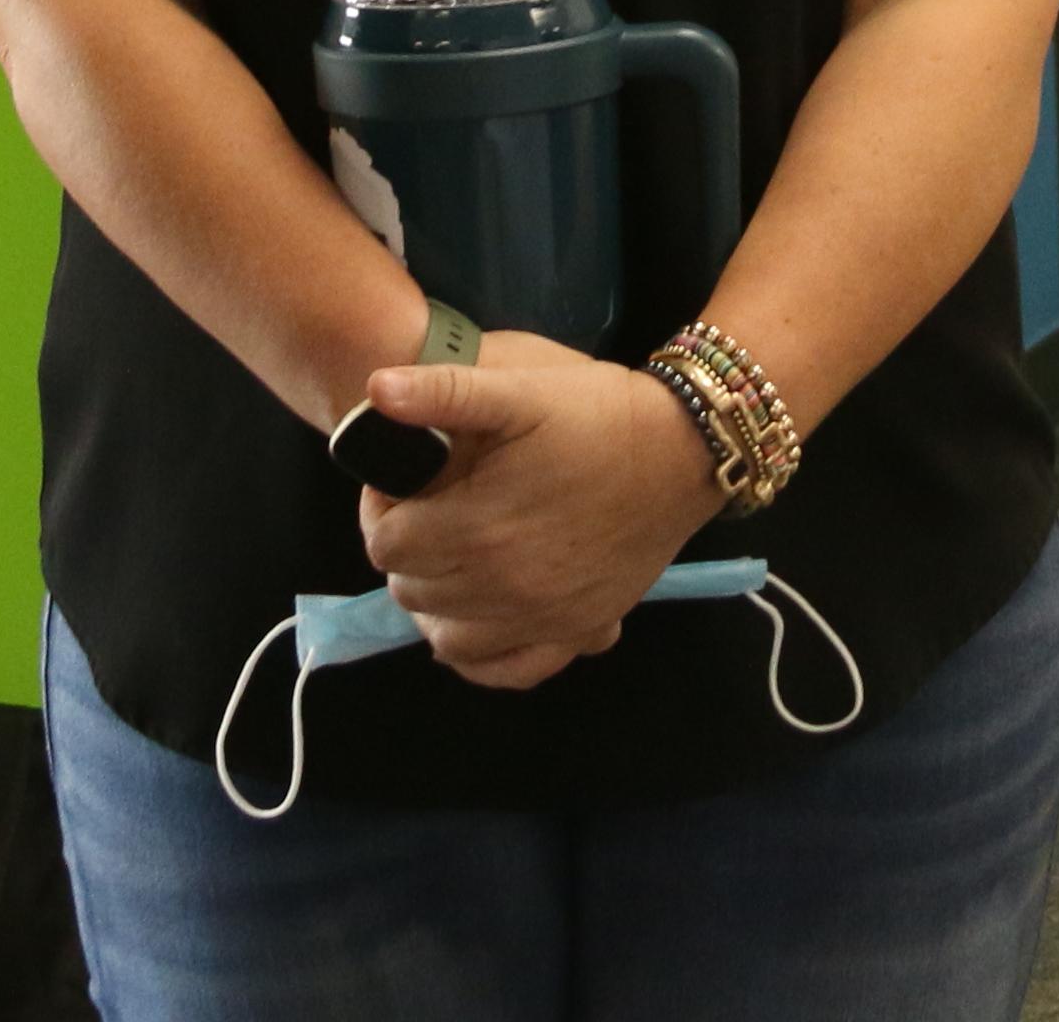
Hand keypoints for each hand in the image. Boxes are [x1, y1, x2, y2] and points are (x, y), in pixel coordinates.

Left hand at [350, 333, 722, 691]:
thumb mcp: (522, 386)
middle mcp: (505, 589)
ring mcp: (544, 620)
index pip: (385, 545)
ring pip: (447, 639)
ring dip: (435, 602)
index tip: (400, 482)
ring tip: (452, 556)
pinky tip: (482, 615)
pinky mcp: (578, 632)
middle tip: (428, 510)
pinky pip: (507, 672)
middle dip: (405, 551)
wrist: (683, 450)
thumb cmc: (598, 413)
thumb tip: (374, 389)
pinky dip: (481, 654)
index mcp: (479, 529)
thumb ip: (444, 390)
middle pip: (410, 592)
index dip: (380, 509)